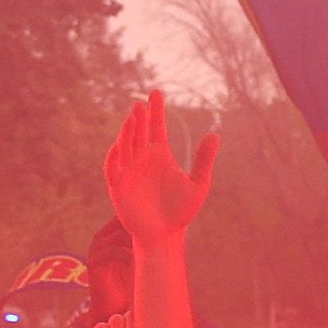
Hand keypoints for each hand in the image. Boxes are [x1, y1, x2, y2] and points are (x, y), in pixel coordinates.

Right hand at [104, 95, 215, 246]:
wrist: (164, 235)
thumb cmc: (180, 211)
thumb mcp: (198, 184)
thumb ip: (203, 160)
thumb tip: (215, 135)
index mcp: (160, 155)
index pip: (157, 127)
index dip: (156, 110)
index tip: (156, 92)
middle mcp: (142, 158)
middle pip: (139, 133)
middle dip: (140, 118)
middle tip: (141, 104)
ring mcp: (129, 171)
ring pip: (126, 146)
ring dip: (128, 132)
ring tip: (134, 117)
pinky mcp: (118, 186)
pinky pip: (113, 168)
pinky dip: (114, 156)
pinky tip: (119, 145)